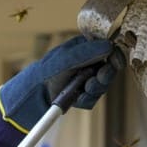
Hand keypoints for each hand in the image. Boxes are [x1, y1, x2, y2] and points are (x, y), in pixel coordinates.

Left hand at [0, 35, 125, 131]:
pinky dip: (85, 100)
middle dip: (104, 77)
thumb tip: (109, 46)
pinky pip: (92, 99)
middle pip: (109, 69)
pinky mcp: (81, 95)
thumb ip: (86, 52)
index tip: (113, 63)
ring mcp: (85, 79)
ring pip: (102, 86)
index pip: (107, 48)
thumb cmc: (46, 72)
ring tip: (82, 90)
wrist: (32, 96)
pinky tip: (75, 99)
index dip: (114, 56)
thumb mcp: (65, 59)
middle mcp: (86, 63)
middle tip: (95, 80)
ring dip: (94, 89)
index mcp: (83, 48)